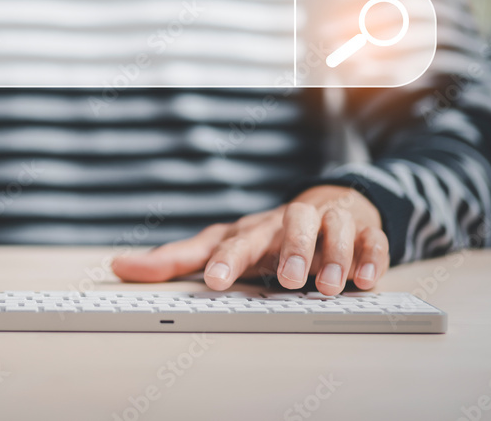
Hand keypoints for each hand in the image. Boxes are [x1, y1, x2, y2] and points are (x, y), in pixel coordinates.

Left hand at [111, 185, 389, 294]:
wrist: (332, 204)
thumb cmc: (267, 234)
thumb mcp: (221, 244)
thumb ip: (174, 260)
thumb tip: (118, 266)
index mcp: (251, 229)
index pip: (233, 240)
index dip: (224, 260)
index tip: (214, 282)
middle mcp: (287, 222)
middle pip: (286, 226)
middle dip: (288, 250)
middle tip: (289, 280)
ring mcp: (328, 224)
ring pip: (331, 228)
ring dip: (330, 255)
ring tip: (328, 285)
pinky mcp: (364, 231)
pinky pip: (372, 240)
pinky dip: (371, 257)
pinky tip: (367, 278)